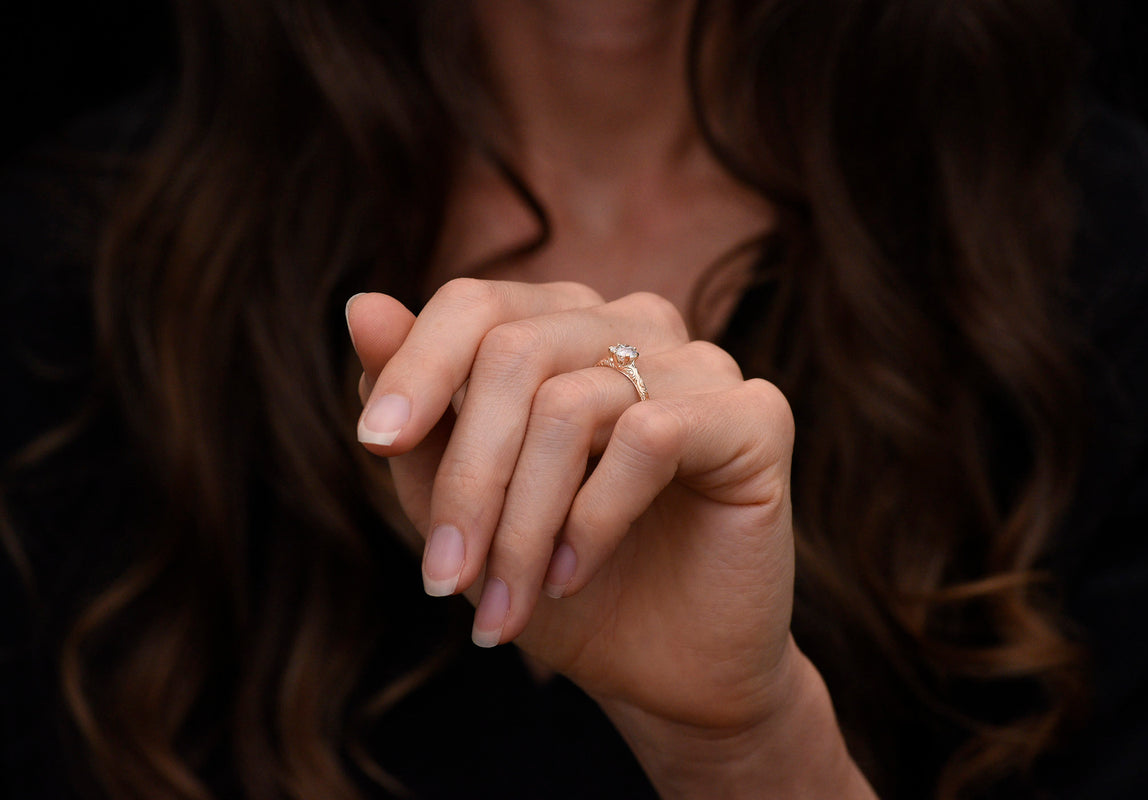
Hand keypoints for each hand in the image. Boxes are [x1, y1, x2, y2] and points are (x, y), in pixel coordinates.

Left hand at [347, 281, 874, 797]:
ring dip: (522, 523)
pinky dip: (594, 519)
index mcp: (565, 328)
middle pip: (514, 355)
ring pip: (573, 405)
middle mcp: (634, 326)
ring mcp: (701, 363)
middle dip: (468, 479)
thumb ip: (419, 409)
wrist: (662, 669)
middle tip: (444, 580)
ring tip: (507, 602)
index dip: (417, 366)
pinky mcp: (755, 414)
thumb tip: (361, 307)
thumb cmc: (557, 578)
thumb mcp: (463, 502)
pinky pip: (649, 437)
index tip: (375, 444)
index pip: (476, 303)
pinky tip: (575, 575)